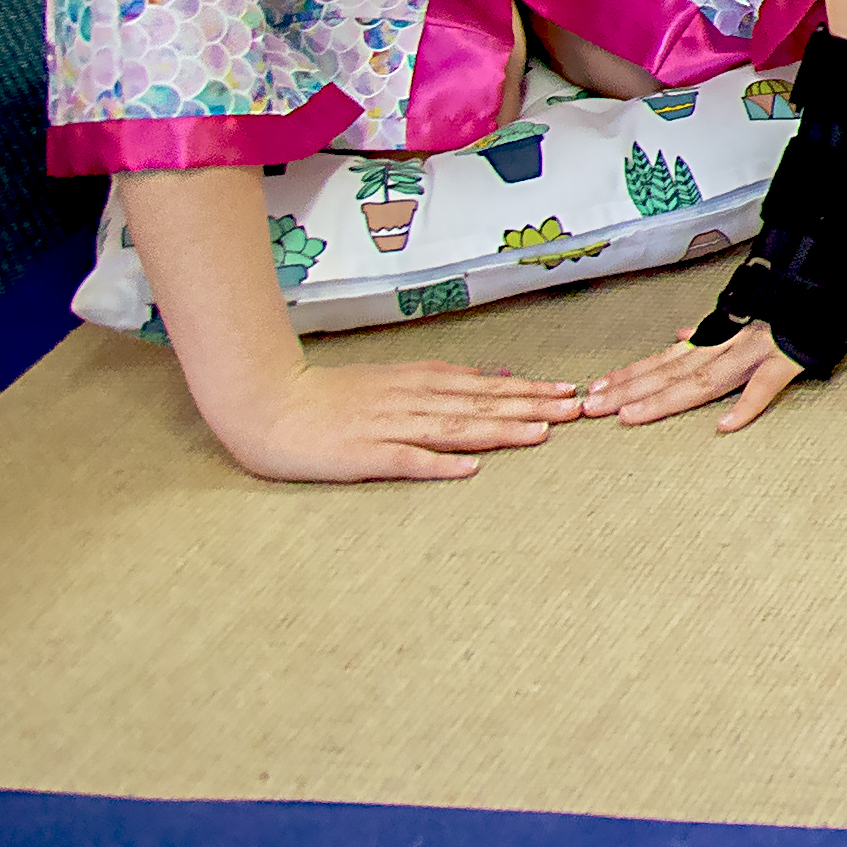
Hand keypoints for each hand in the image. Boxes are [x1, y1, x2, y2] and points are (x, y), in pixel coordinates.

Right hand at [204, 357, 593, 484]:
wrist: (268, 402)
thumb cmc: (332, 396)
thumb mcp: (395, 378)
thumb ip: (443, 381)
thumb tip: (494, 377)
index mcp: (421, 382)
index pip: (487, 387)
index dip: (531, 390)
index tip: (571, 393)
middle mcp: (413, 400)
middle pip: (482, 405)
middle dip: (533, 407)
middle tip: (577, 410)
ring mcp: (389, 427)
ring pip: (455, 428)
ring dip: (500, 430)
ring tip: (542, 433)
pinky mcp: (363, 454)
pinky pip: (406, 460)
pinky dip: (439, 463)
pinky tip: (469, 469)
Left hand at [596, 318, 807, 435]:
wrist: (824, 282)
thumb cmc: (785, 300)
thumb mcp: (742, 308)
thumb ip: (709, 328)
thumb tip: (678, 338)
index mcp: (719, 336)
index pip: (666, 360)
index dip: (631, 375)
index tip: (598, 389)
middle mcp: (729, 343)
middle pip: (673, 372)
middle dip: (630, 391)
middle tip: (592, 408)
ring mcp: (756, 351)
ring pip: (704, 378)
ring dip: (664, 398)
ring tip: (630, 415)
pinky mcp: (788, 359)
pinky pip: (766, 385)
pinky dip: (746, 405)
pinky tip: (724, 425)